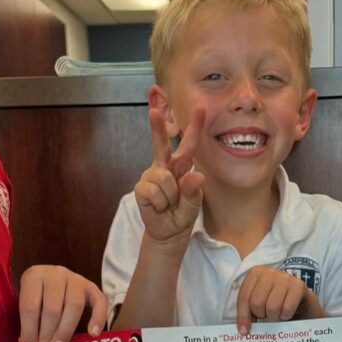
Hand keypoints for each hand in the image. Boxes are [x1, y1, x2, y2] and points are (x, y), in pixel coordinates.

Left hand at [19, 266, 107, 341]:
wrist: (52, 280)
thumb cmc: (37, 297)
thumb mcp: (28, 304)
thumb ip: (31, 322)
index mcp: (34, 276)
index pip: (30, 306)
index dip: (30, 330)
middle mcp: (56, 274)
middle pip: (53, 307)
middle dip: (48, 334)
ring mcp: (76, 279)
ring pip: (74, 305)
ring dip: (65, 330)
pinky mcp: (92, 287)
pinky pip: (100, 302)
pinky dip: (98, 318)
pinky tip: (93, 334)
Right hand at [134, 106, 204, 247]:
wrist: (169, 231)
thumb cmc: (182, 213)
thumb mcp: (194, 203)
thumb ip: (193, 190)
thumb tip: (196, 176)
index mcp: (181, 166)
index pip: (189, 145)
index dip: (194, 127)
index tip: (201, 109)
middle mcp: (164, 166)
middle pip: (161, 144)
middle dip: (157, 127)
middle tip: (154, 112)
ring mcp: (151, 176)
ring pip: (164, 180)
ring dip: (170, 197)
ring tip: (168, 203)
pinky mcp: (141, 188)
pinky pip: (153, 192)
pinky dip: (159, 203)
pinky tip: (158, 206)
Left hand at [236, 266, 319, 334]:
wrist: (299, 298)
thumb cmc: (274, 299)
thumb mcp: (258, 300)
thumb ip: (247, 311)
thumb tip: (243, 331)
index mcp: (255, 273)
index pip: (244, 297)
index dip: (243, 316)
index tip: (244, 331)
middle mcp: (269, 272)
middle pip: (257, 303)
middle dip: (261, 314)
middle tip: (266, 315)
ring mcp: (285, 277)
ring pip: (272, 307)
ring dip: (274, 316)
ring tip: (276, 313)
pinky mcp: (298, 286)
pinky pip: (287, 309)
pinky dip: (285, 316)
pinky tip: (286, 313)